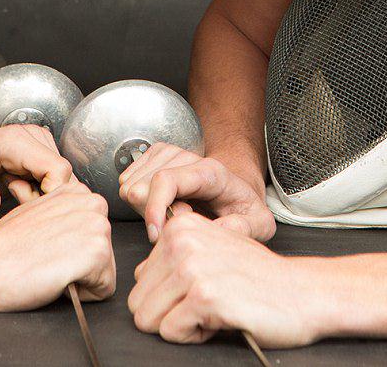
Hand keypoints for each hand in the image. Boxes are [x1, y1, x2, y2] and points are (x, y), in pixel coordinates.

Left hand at [0, 123, 73, 214]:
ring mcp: (38, 143)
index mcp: (15, 140)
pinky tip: (15, 189)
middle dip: (43, 197)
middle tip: (11, 196)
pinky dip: (39, 191)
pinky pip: (55, 179)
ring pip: (61, 179)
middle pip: (63, 176)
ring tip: (10, 191)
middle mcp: (31, 137)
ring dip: (40, 194)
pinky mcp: (39, 153)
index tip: (20, 202)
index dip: (47, 196)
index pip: (59, 170)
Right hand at [0, 179, 115, 310]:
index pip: (95, 235)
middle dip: (80, 265)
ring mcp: (99, 227)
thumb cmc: (4, 245)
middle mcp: (95, 204)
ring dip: (80, 279)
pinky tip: (56, 278)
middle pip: (105, 253)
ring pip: (105, 272)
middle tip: (47, 260)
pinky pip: (103, 290)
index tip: (46, 248)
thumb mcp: (37, 213)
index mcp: (80, 193)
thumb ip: (63, 215)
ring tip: (51, 267)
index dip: (71, 251)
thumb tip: (71, 228)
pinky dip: (81, 295)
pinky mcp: (98, 253)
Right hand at [117, 143, 275, 242]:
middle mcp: (187, 156)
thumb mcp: (259, 223)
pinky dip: (140, 200)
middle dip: (151, 213)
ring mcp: (168, 153)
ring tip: (172, 215)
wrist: (237, 189)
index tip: (155, 234)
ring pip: (130, 185)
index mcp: (210, 172)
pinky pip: (127, 181)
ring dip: (146, 207)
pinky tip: (162, 205)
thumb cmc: (242, 207)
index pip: (166, 180)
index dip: (154, 208)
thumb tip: (218, 230)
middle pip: (142, 185)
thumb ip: (244, 228)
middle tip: (175, 225)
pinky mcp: (155, 156)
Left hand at [128, 211, 318, 346]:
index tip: (203, 289)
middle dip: (170, 314)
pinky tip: (222, 319)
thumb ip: (175, 259)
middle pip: (138, 302)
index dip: (170, 297)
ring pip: (148, 318)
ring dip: (181, 325)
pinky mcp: (204, 296)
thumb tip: (139, 277)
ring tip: (214, 310)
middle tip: (208, 304)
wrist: (304, 292)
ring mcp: (192, 267)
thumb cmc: (261, 278)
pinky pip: (170, 332)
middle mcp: (182, 241)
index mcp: (180, 228)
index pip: (140, 280)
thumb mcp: (212, 251)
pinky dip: (195, 337)